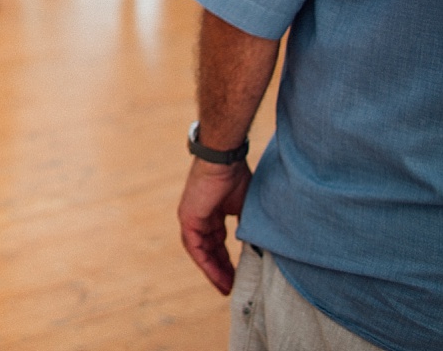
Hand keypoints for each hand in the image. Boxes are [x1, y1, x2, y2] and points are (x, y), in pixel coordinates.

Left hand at [177, 158, 251, 294]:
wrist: (224, 161)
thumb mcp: (245, 208)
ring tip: (226, 287)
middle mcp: (199, 217)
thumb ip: (247, 228)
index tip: (237, 277)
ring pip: (201, 251)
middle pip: (209, 249)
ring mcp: (191, 218)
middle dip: (221, 269)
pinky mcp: (188, 218)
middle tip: (232, 288)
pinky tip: (217, 276)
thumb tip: (259, 248)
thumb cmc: (237, 177)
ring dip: (213, 270)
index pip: (217, 242)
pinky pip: (195, 247)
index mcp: (212, 213)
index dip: (226, 260)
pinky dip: (205, 262)